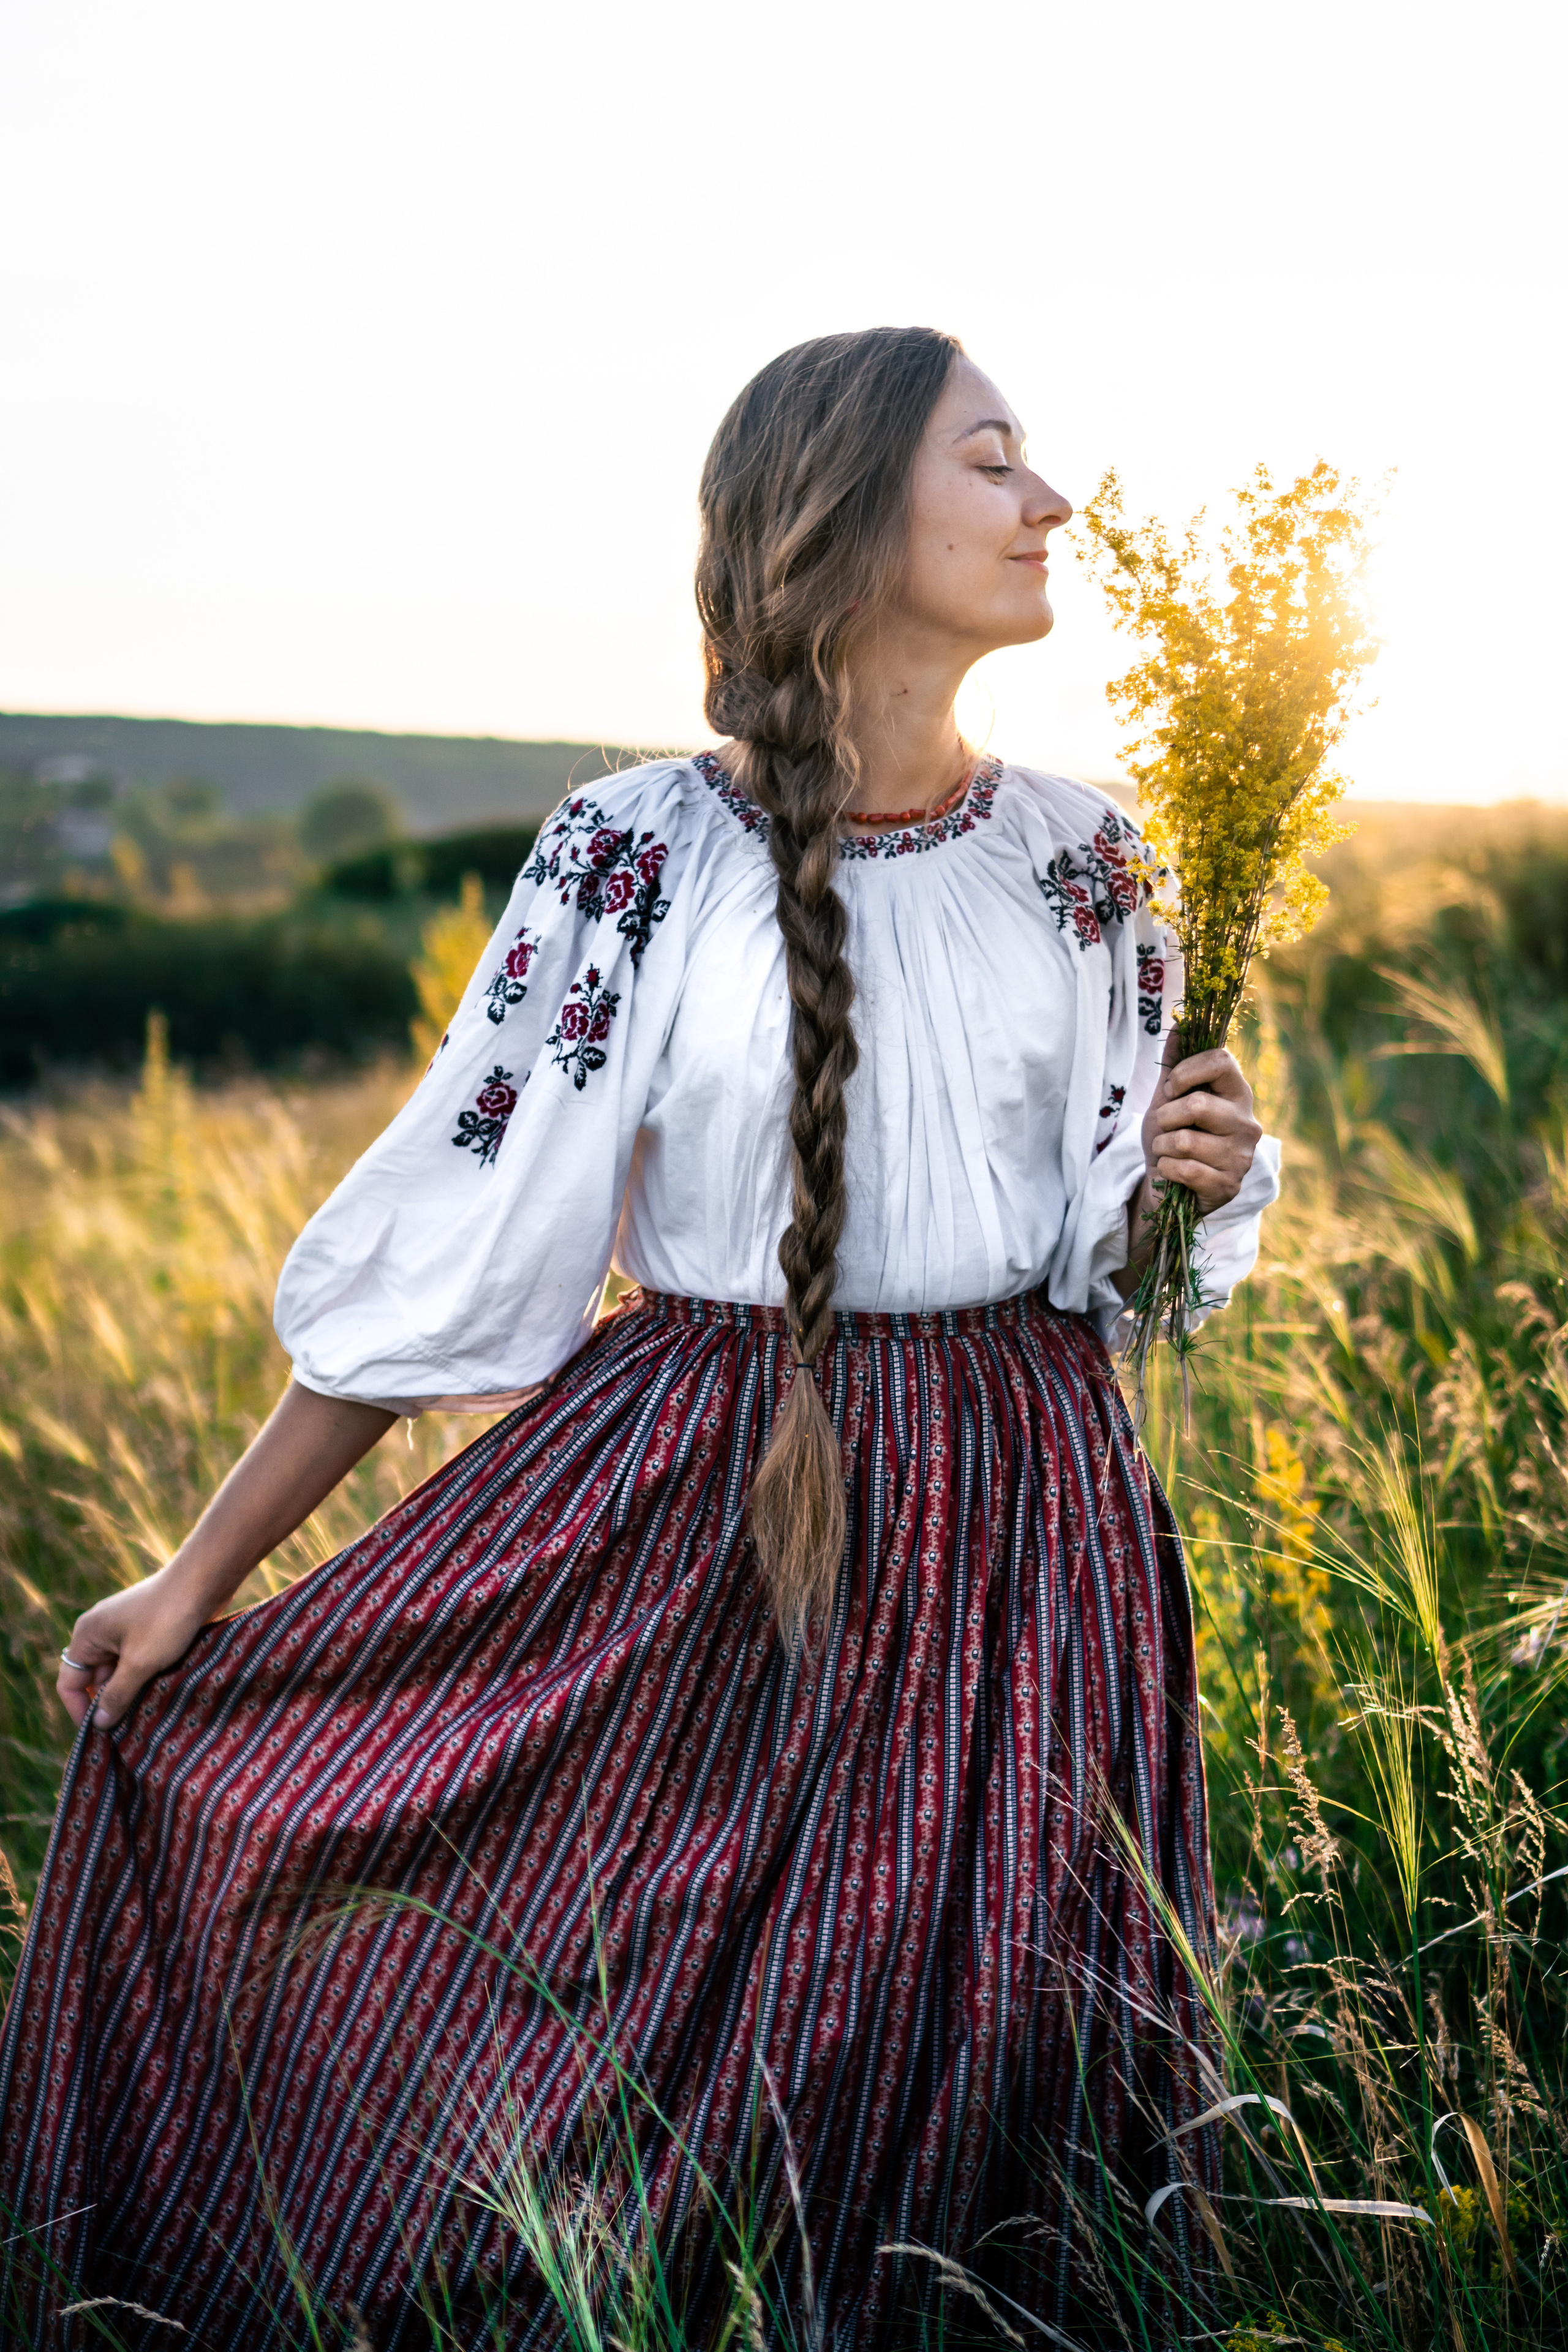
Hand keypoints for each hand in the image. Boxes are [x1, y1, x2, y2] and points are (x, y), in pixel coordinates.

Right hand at [59, 1569, 208, 1729]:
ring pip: (117, 1671)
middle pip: (94, 1679)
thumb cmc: (167, 1619)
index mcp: (87, 1635)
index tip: (101, 1735)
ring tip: (146, 1716)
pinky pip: (136, 1661)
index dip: (80, 1711)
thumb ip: (116, 1695)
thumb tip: (98, 1724)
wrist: (203, 1580)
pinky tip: (159, 1695)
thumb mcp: (140, 1663)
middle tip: (128, 1731)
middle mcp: (100, 1631)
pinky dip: (143, 1677)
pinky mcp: (146, 1629)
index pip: (70, 1683)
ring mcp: (124, 1629)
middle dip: (109, 1703)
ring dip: (129, 1691)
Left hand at [1139, 1038, 1262, 1213]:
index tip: (1171, 1088)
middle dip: (1165, 1117)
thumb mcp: (1168, 1098)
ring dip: (1162, 1147)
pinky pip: (1186, 1170)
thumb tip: (1180, 1023)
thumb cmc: (1170, 1137)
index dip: (1186, 1071)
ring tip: (1168, 1152)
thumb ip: (1175, 1064)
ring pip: (1186, 1141)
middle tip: (1164, 1128)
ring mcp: (1242, 1156)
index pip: (1222, 1060)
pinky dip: (1166, 1170)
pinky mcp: (1230, 1185)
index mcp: (1236, 1093)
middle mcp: (1247, 1122)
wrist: (1167, 1185)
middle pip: (1198, 1104)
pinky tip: (1173, 1173)